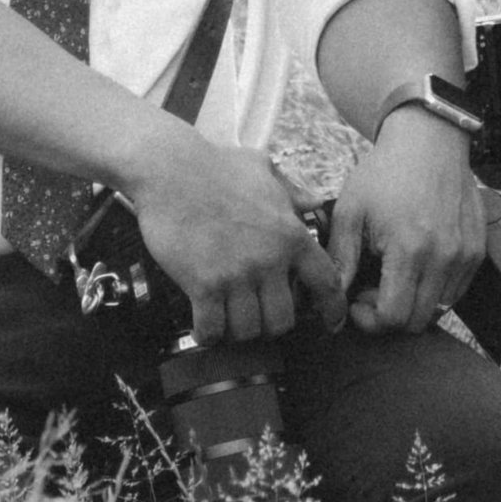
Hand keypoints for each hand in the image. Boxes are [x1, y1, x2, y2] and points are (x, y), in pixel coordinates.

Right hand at [128, 131, 346, 345]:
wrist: (169, 169)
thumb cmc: (214, 166)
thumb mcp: (262, 170)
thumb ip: (291, 192)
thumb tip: (315, 201)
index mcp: (290, 234)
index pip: (326, 282)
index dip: (331, 309)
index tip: (331, 323)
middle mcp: (269, 259)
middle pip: (282, 320)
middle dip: (270, 324)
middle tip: (256, 315)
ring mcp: (236, 274)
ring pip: (248, 330)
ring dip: (238, 330)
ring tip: (228, 319)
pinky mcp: (203, 284)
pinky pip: (212, 329)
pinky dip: (208, 334)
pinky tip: (204, 326)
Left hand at [327, 109, 487, 333]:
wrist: (429, 141)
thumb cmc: (386, 172)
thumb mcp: (351, 210)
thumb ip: (341, 259)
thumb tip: (333, 297)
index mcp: (409, 249)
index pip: (394, 317)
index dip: (371, 321)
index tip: (358, 302)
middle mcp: (443, 257)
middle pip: (418, 321)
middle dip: (390, 316)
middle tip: (373, 290)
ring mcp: (465, 255)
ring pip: (440, 309)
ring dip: (415, 304)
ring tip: (396, 277)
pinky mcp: (477, 250)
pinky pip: (457, 291)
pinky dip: (436, 290)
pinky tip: (418, 267)